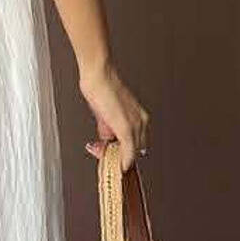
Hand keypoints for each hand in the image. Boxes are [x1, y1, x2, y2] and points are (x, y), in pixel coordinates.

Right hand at [79, 55, 149, 173]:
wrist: (98, 75)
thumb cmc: (101, 87)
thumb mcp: (105, 113)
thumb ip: (108, 129)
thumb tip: (106, 141)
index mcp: (139, 117)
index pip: (136, 143)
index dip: (123, 152)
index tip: (111, 154)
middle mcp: (141, 121)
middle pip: (135, 150)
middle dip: (118, 156)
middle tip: (101, 153)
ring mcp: (135, 126)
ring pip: (132, 153)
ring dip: (117, 159)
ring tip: (101, 154)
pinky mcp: (126, 128)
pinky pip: (128, 152)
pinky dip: (123, 161)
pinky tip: (118, 166)